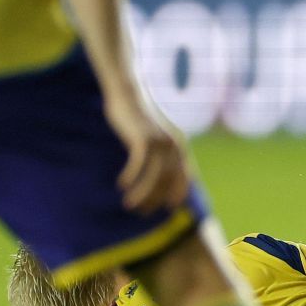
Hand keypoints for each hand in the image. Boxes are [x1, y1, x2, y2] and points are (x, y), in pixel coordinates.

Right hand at [105, 90, 190, 213]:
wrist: (128, 93)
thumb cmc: (138, 119)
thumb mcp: (155, 137)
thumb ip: (161, 154)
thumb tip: (160, 176)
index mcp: (180, 146)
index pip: (185, 178)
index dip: (177, 195)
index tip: (167, 209)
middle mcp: (173, 145)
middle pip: (167, 182)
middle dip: (154, 200)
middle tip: (140, 211)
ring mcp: (159, 141)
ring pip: (153, 177)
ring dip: (140, 194)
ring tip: (128, 204)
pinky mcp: (142, 138)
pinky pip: (138, 164)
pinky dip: (130, 176)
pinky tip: (121, 184)